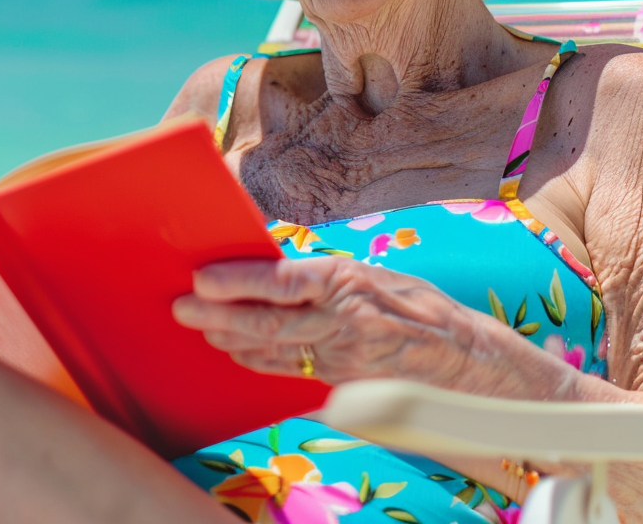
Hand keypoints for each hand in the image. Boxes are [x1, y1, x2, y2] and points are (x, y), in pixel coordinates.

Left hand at [171, 255, 481, 387]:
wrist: (461, 358)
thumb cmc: (413, 304)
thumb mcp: (370, 274)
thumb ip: (321, 274)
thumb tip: (266, 257)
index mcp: (348, 281)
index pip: (283, 281)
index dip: (238, 281)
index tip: (201, 278)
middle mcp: (343, 321)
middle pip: (268, 324)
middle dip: (218, 317)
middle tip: (181, 309)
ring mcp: (341, 358)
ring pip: (272, 352)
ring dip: (230, 341)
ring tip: (199, 328)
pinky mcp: (341, 384)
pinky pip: (289, 372)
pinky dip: (258, 362)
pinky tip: (235, 352)